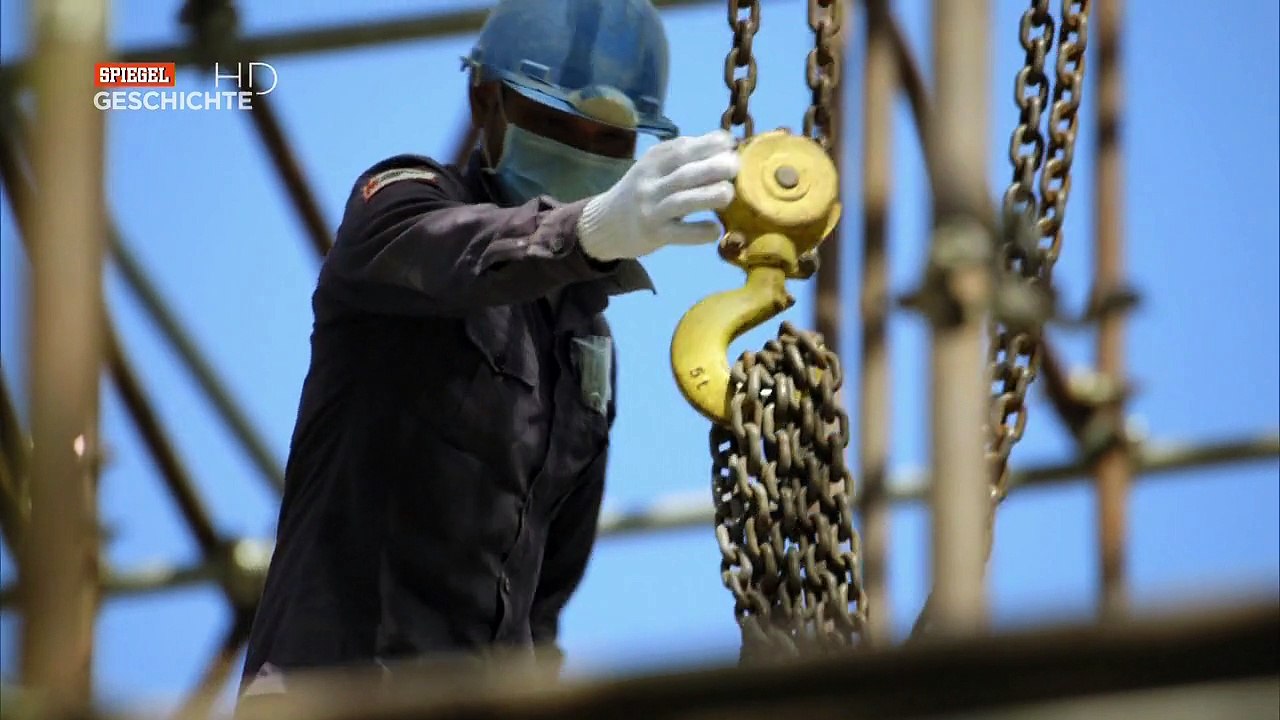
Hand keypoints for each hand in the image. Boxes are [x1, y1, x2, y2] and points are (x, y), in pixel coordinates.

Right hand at [577, 130, 739, 261]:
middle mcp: (650, 182)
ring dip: (708, 195)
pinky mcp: (653, 234)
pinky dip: (699, 231)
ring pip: (682, 200)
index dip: (708, 143)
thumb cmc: (640, 192)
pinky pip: (679, 233)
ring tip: (729, 194)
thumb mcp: (654, 169)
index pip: (682, 148)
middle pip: (684, 172)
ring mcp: (651, 209)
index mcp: (653, 161)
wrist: (605, 224)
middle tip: (736, 166)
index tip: (731, 143)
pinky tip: (715, 229)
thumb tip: (725, 146)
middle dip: (713, 166)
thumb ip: (682, 159)